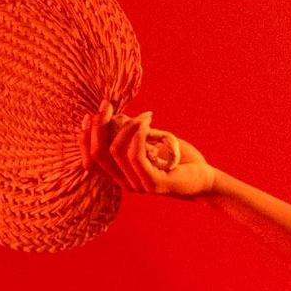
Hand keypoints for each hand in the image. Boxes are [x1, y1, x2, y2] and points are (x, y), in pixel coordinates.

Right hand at [96, 112, 216, 199]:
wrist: (206, 179)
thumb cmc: (179, 159)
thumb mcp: (152, 142)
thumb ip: (133, 134)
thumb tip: (116, 115)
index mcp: (121, 174)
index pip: (90, 160)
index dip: (85, 137)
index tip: (90, 115)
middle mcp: (125, 182)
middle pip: (98, 155)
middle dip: (98, 126)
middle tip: (107, 105)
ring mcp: (138, 185)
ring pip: (116, 152)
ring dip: (126, 127)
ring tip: (143, 116)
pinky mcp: (154, 184)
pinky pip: (135, 157)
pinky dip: (137, 136)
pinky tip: (146, 123)